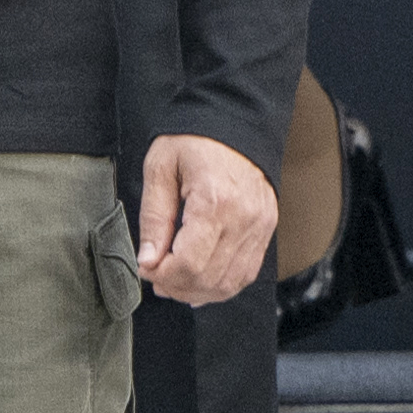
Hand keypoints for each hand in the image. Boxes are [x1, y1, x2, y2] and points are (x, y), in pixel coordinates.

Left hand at [137, 132, 278, 306]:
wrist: (235, 120)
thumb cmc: (194, 139)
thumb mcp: (160, 167)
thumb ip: (153, 217)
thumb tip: (148, 260)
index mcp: (215, 200)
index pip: (190, 263)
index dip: (163, 274)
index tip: (146, 268)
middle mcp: (244, 218)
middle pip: (209, 278)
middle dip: (177, 287)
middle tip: (155, 277)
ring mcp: (260, 226)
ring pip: (230, 283)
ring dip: (198, 292)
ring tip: (175, 282)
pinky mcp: (266, 229)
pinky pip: (246, 273)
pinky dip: (221, 285)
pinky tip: (200, 281)